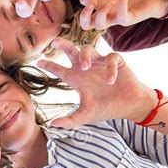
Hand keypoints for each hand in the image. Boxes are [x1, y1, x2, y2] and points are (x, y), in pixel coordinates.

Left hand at [37, 38, 155, 127]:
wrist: (129, 106)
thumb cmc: (105, 108)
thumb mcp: (85, 116)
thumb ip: (69, 120)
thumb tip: (52, 124)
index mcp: (76, 78)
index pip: (59, 69)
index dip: (49, 65)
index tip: (38, 63)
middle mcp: (86, 68)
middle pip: (71, 50)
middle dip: (62, 44)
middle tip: (54, 42)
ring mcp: (100, 63)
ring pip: (88, 48)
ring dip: (85, 56)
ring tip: (85, 68)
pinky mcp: (116, 62)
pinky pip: (110, 58)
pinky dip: (109, 68)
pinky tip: (110, 81)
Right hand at [79, 0, 167, 29]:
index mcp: (101, 5)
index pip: (85, 4)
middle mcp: (106, 14)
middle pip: (85, 24)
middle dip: (84, 14)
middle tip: (91, 4)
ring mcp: (116, 19)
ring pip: (99, 26)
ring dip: (100, 13)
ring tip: (109, 2)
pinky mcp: (128, 20)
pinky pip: (121, 17)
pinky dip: (122, 5)